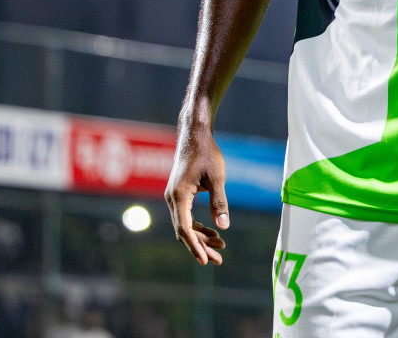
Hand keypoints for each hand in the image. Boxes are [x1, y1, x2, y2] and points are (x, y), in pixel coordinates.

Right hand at [165, 122, 229, 265]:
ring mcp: (174, 198)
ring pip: (185, 225)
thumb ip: (219, 201)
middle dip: (201, 246)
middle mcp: (172, 199)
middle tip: (219, 260)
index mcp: (179, 196)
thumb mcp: (217, 177)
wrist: (194, 136)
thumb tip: (225, 226)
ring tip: (221, 248)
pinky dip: (199, 226)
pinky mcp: (179, 195)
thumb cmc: (206, 153)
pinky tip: (213, 232)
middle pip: (184, 231)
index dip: (195, 246)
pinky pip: (186, 217)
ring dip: (201, 237)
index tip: (205, 261)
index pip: (184, 228)